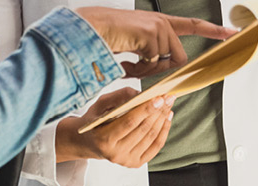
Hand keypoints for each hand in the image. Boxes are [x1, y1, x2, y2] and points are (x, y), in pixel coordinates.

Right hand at [55, 87, 174, 166]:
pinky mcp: (135, 163)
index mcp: (104, 139)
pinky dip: (163, 131)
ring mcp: (126, 161)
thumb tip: (141, 94)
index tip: (158, 98)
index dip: (145, 110)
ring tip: (168, 105)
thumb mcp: (100, 104)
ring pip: (151, 137)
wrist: (89, 142)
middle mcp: (115, 153)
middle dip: (158, 112)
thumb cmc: (95, 121)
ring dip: (163, 119)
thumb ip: (119, 96)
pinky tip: (166, 118)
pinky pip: (155, 147)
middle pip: (143, 130)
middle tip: (168, 97)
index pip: (129, 123)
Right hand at [76, 7, 235, 77]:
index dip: (214, 30)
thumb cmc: (108, 37)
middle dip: (160, 69)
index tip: (234, 32)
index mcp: (160, 22)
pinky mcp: (153, 33)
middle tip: (137, 68)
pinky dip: (139, 69)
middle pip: (178, 57)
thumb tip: (163, 70)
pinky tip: (125, 61)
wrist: (91, 29)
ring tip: (128, 63)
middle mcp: (162, 22)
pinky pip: (154, 64)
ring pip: (166, 63)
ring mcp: (159, 26)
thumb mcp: (136, 45)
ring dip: (147, 70)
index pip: (192, 25)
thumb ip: (152, 53)